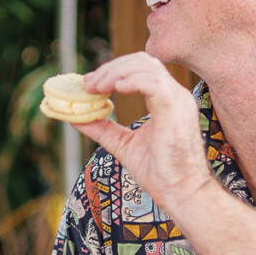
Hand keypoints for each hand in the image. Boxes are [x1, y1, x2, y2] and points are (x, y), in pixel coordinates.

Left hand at [73, 52, 214, 219]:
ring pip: (146, 67)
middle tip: (88, 84)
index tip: (89, 84)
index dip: (112, 70)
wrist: (181, 193)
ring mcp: (178, 100)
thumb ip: (103, 128)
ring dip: (115, 73)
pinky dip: (132, 81)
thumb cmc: (159, 172)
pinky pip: (154, 83)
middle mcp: (175, 95)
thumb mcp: (123, 144)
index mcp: (166, 100)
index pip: (140, 69)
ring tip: (95, 88)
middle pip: (141, 61)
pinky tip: (115, 90)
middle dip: (110, 68)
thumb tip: (74, 118)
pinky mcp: (176, 110)